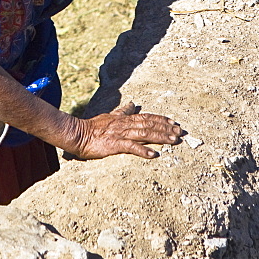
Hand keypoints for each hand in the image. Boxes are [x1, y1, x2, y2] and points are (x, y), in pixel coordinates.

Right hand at [65, 102, 182, 159]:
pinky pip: (131, 147)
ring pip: (144, 134)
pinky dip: (143, 150)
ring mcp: (120, 134)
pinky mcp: (114, 145)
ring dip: (160, 137)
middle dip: (166, 128)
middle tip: (180, 132)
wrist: (78, 134)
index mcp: (125, 119)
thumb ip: (123, 111)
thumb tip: (133, 104)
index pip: (146, 117)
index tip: (174, 122)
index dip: (161, 119)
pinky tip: (154, 154)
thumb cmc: (93, 127)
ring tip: (173, 141)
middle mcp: (125, 124)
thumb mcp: (110, 116)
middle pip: (149, 124)